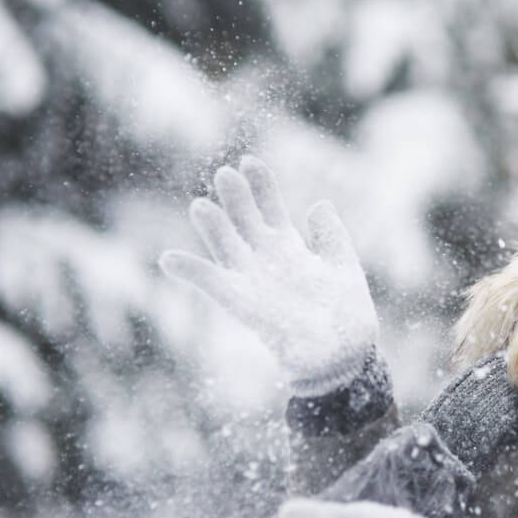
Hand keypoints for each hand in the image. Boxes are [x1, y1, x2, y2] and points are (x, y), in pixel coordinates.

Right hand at [159, 156, 377, 395]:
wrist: (345, 357)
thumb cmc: (348, 316)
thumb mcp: (344, 268)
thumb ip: (331, 237)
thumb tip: (318, 204)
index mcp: (292, 250)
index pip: (271, 209)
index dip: (261, 186)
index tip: (249, 160)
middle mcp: (268, 262)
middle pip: (245, 222)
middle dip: (236, 198)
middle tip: (225, 173)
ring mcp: (254, 282)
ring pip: (227, 247)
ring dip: (213, 228)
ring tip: (200, 206)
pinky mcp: (244, 305)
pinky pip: (213, 285)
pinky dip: (191, 272)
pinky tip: (169, 258)